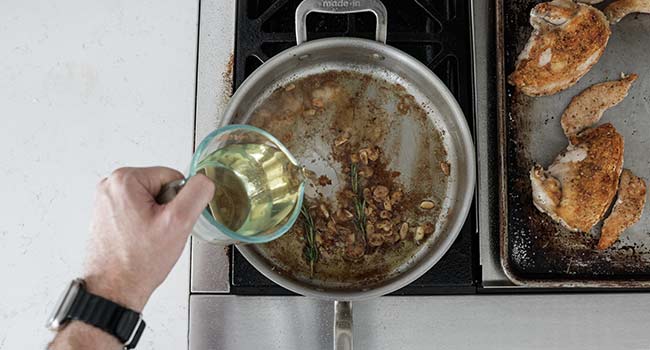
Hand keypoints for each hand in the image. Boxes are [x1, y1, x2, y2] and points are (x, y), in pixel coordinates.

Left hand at [84, 167, 213, 310]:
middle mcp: (111, 186)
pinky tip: (138, 241)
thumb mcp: (178, 223)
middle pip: (160, 188)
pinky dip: (143, 226)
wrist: (113, 290)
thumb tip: (205, 179)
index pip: (173, 178)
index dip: (178, 203)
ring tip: (147, 239)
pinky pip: (138, 212)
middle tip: (157, 233)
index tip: (166, 222)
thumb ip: (197, 193)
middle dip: (166, 211)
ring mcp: (106, 201)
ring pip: (150, 201)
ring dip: (156, 219)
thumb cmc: (138, 262)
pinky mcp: (107, 215)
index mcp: (125, 179)